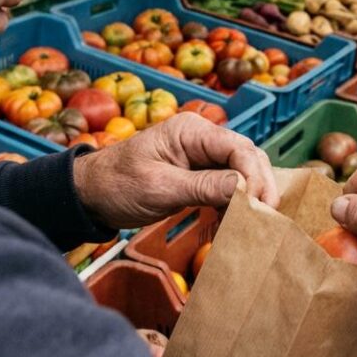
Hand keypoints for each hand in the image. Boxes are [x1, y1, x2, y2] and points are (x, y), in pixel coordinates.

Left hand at [73, 113, 279, 228]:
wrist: (90, 194)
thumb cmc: (116, 185)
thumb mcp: (160, 187)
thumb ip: (204, 186)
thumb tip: (245, 189)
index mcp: (192, 131)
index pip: (239, 148)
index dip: (255, 176)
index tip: (261, 206)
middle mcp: (202, 138)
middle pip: (247, 158)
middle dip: (260, 187)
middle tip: (267, 219)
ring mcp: (202, 156)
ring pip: (242, 173)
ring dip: (249, 198)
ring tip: (253, 225)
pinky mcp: (199, 175)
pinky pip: (227, 186)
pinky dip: (234, 205)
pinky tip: (234, 225)